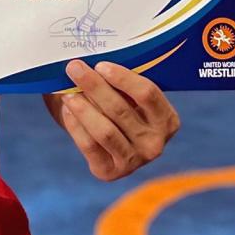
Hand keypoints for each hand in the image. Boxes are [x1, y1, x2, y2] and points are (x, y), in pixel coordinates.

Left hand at [52, 59, 179, 181]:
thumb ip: (117, 80)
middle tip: (74, 68)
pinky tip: (68, 109)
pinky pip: (89, 146)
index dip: (123, 78)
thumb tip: (93, 62)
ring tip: (66, 91)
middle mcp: (154, 144)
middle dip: (94, 86)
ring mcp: (134, 161)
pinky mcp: (109, 172)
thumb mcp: (124, 92)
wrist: (100, 134)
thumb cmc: (114, 103)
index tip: (100, 65)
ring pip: (105, 131)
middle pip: (121, 110)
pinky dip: (76, 125)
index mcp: (167, 120)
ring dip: (83, 108)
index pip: (147, 94)